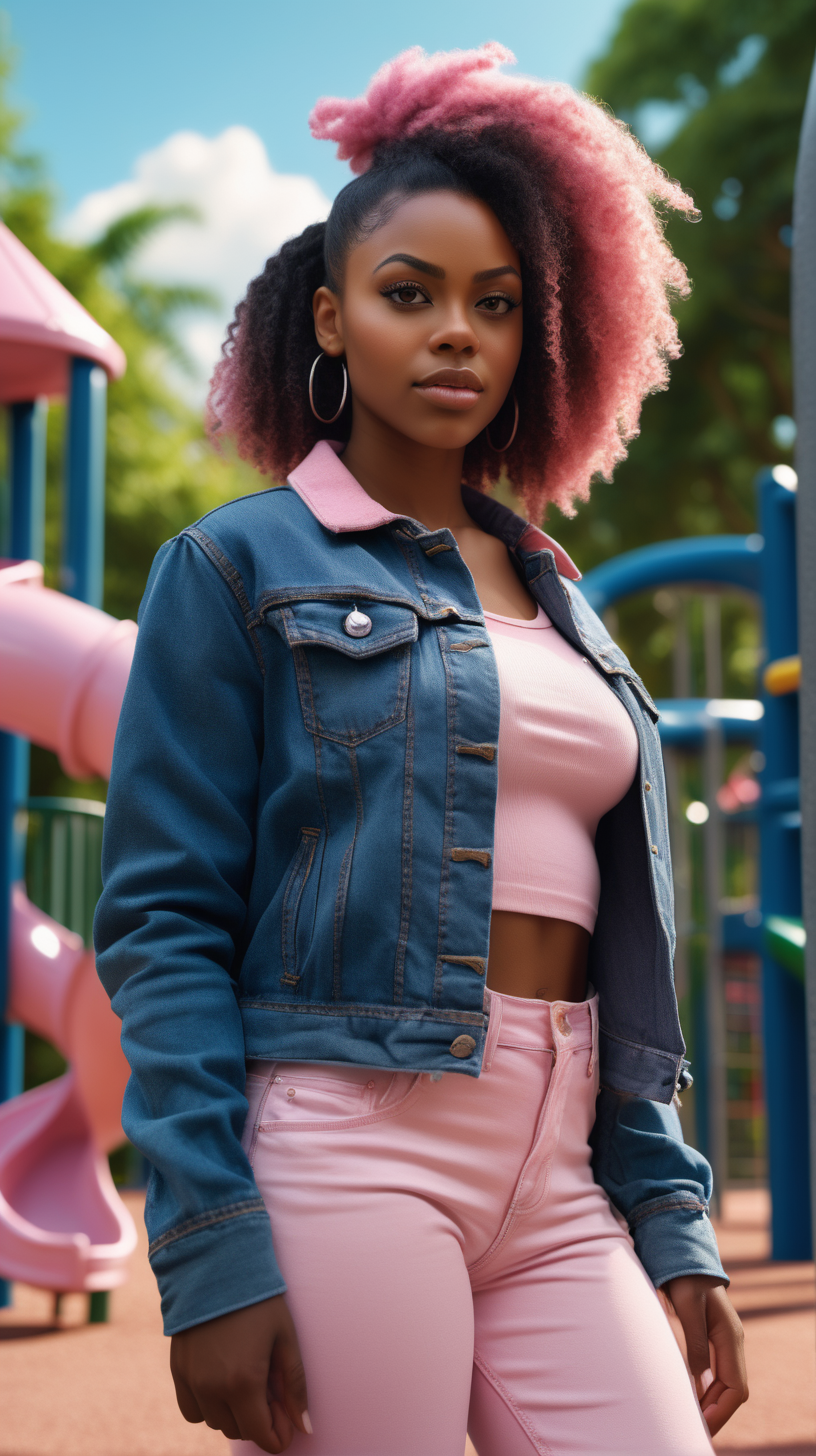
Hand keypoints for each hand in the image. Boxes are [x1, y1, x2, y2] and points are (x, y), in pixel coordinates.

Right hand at [170, 1294, 310, 1451]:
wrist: (216, 1264)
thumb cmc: (258, 1299)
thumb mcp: (285, 1337)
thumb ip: (295, 1386)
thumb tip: (305, 1427)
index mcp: (244, 1381)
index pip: (262, 1436)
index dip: (279, 1434)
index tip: (287, 1419)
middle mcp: (213, 1388)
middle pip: (240, 1431)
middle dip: (259, 1419)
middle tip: (270, 1391)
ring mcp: (191, 1381)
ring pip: (215, 1422)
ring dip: (233, 1412)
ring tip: (247, 1379)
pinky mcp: (178, 1371)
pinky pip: (192, 1410)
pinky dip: (208, 1405)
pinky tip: (222, 1381)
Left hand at [663, 1275, 746, 1435]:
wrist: (684, 1257)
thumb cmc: (686, 1279)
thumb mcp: (689, 1307)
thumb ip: (695, 1342)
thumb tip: (699, 1379)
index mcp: (731, 1338)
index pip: (737, 1387)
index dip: (722, 1410)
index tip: (703, 1424)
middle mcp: (731, 1343)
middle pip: (732, 1390)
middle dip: (716, 1412)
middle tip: (695, 1429)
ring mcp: (722, 1343)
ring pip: (724, 1384)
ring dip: (711, 1404)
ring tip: (692, 1420)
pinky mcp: (711, 1340)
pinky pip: (715, 1374)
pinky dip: (706, 1391)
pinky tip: (691, 1399)